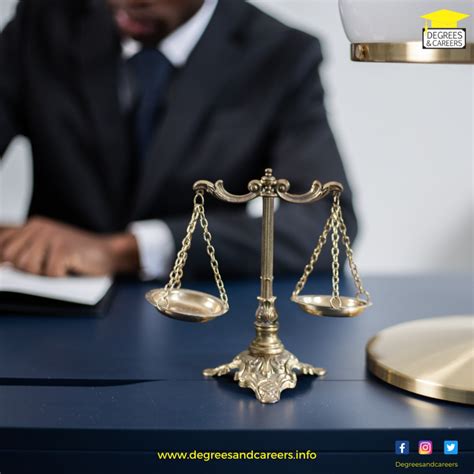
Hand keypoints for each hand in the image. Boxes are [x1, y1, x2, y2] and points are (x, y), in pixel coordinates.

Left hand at [0, 217, 138, 276]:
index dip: (3, 260)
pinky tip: (70, 270)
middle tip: (46, 269)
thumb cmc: (78, 255)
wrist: (108, 253)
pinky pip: (49, 273)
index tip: (10, 269)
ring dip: (44, 274)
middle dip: (26, 270)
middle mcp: (40, 227)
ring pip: (28, 267)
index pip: (2, 245)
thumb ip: (24, 250)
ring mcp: (52, 237)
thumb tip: (2, 264)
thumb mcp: (47, 247)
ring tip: (59, 268)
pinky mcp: (64, 249)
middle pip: (12, 259)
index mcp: (33, 225)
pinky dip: (60, 277)